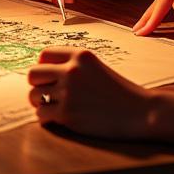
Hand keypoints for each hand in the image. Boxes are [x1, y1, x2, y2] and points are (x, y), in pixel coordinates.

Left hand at [28, 47, 148, 139]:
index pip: (44, 54)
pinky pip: (41, 114)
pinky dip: (45, 118)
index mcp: (79, 55)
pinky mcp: (68, 115)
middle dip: (36, 84)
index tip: (48, 77)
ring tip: (52, 107)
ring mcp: (68, 93)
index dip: (43, 66)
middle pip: (33, 74)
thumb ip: (73, 65)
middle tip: (45, 93)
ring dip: (39, 103)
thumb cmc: (119, 91)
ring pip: (34, 95)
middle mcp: (71, 71)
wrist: (140, 112)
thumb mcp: (96, 67)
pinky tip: (56, 118)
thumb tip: (44, 71)